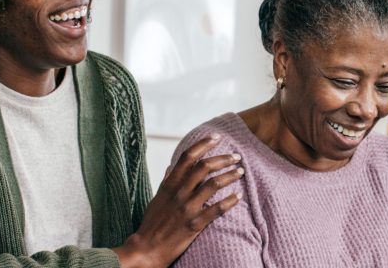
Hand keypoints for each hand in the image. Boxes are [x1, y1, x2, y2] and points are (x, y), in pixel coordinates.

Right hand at [114, 134, 244, 266]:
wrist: (147, 248)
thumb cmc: (151, 223)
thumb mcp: (156, 198)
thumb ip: (166, 181)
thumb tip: (170, 166)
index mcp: (169, 184)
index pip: (187, 157)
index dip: (203, 144)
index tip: (217, 137)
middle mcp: (179, 193)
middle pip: (204, 166)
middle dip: (223, 158)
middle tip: (236, 156)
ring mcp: (187, 208)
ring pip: (213, 184)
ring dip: (230, 175)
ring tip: (240, 172)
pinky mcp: (194, 224)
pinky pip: (216, 210)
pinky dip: (230, 201)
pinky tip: (239, 196)